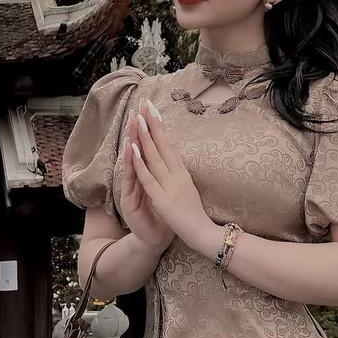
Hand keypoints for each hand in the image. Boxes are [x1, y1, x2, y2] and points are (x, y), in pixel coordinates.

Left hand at [129, 97, 210, 247]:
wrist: (204, 234)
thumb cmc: (195, 215)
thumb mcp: (188, 189)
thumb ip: (180, 175)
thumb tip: (175, 161)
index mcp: (182, 172)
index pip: (168, 144)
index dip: (159, 127)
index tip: (152, 109)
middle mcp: (177, 174)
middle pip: (162, 144)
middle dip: (152, 123)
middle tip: (144, 103)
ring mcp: (170, 185)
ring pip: (154, 156)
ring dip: (145, 137)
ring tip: (137, 119)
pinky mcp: (163, 198)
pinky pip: (149, 178)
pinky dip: (140, 163)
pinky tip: (133, 150)